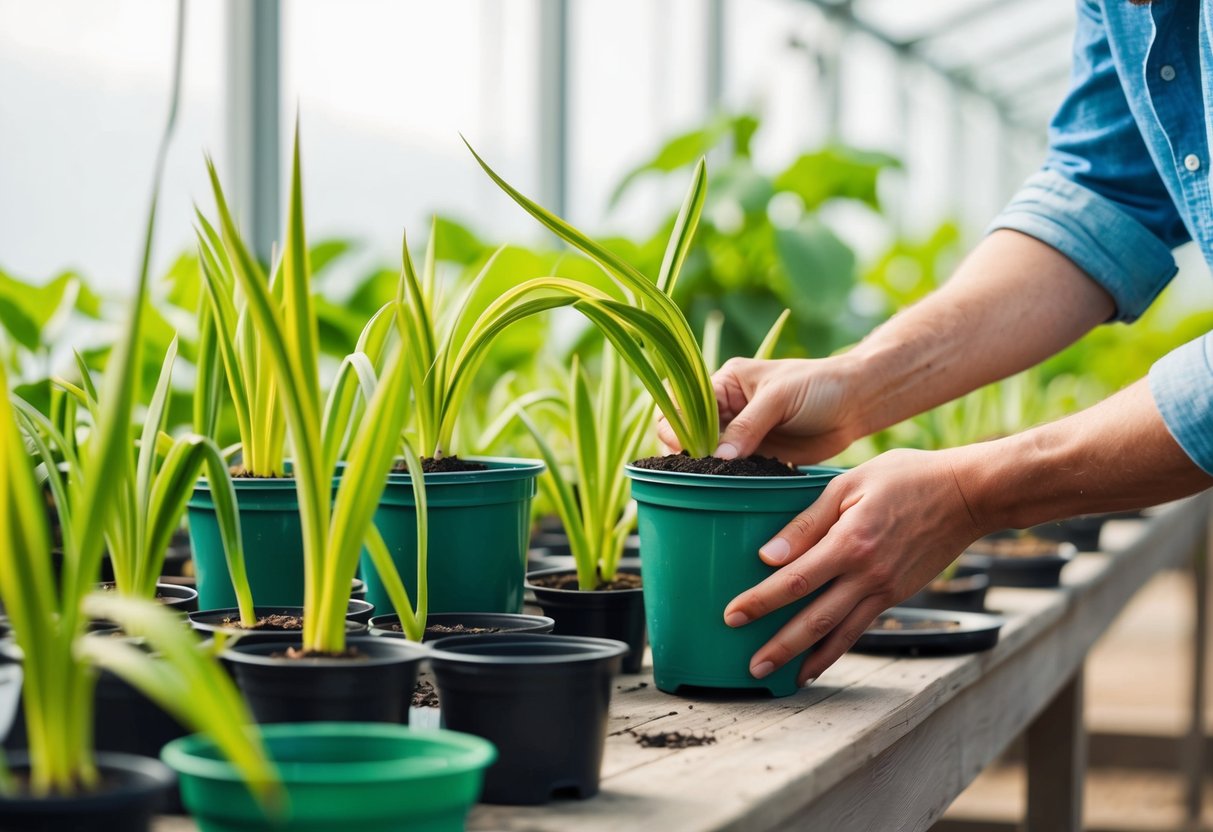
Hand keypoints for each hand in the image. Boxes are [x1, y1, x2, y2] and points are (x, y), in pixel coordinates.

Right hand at [657, 356, 857, 463]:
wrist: (857, 403)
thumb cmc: (819, 386)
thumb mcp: (779, 398)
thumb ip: (748, 426)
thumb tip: (717, 458)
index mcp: (725, 383)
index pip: (684, 404)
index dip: (680, 426)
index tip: (692, 448)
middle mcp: (727, 409)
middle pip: (688, 432)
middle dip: (688, 451)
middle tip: (700, 469)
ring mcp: (741, 434)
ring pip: (708, 455)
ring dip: (707, 469)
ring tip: (712, 483)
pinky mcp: (757, 456)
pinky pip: (733, 471)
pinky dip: (728, 480)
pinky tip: (728, 489)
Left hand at [723, 448, 987, 684]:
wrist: (968, 495)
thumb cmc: (907, 478)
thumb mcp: (849, 483)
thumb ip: (807, 521)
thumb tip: (769, 554)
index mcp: (849, 542)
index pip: (794, 581)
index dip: (760, 601)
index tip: (732, 615)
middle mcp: (867, 574)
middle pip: (813, 620)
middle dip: (778, 646)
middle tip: (751, 666)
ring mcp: (884, 589)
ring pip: (839, 634)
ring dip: (806, 659)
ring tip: (780, 678)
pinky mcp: (896, 595)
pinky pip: (860, 628)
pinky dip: (837, 649)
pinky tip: (818, 662)